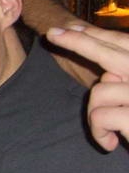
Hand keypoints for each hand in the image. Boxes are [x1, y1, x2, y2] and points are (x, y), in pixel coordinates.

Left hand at [46, 24, 128, 151]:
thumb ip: (126, 80)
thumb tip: (106, 72)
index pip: (127, 45)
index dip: (100, 36)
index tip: (72, 28)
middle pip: (113, 54)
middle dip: (79, 42)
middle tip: (52, 33)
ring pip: (100, 90)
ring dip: (95, 114)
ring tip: (109, 132)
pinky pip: (100, 115)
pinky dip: (98, 131)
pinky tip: (110, 143)